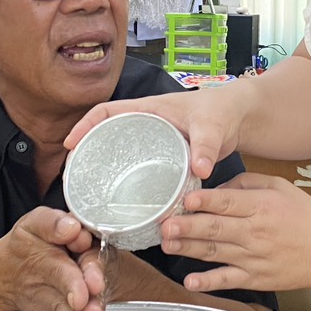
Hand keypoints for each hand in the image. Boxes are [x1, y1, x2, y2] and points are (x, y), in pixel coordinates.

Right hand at [64, 86, 249, 181]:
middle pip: (106, 135)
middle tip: (73, 175)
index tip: (70, 144)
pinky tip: (123, 202)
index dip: (85, 125)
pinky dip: (127, 181)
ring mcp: (154, 143)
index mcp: (149, 109)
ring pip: (121, 154)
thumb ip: (206, 145)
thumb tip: (199, 168)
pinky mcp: (163, 159)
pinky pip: (138, 168)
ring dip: (104, 169)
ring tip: (89, 192)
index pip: (107, 111)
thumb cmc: (222, 112)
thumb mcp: (212, 125)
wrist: (239, 119)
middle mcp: (146, 125)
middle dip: (86, 151)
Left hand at [159, 173, 310, 292]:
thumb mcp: (280, 187)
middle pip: (216, 228)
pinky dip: (208, 281)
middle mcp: (255, 232)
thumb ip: (246, 182)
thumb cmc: (304, 216)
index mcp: (262, 206)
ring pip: (215, 252)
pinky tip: (190, 280)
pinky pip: (228, 280)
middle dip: (187, 226)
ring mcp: (254, 257)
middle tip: (165, 224)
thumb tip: (215, 188)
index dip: (205, 201)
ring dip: (188, 248)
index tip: (184, 199)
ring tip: (167, 244)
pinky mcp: (255, 278)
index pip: (228, 203)